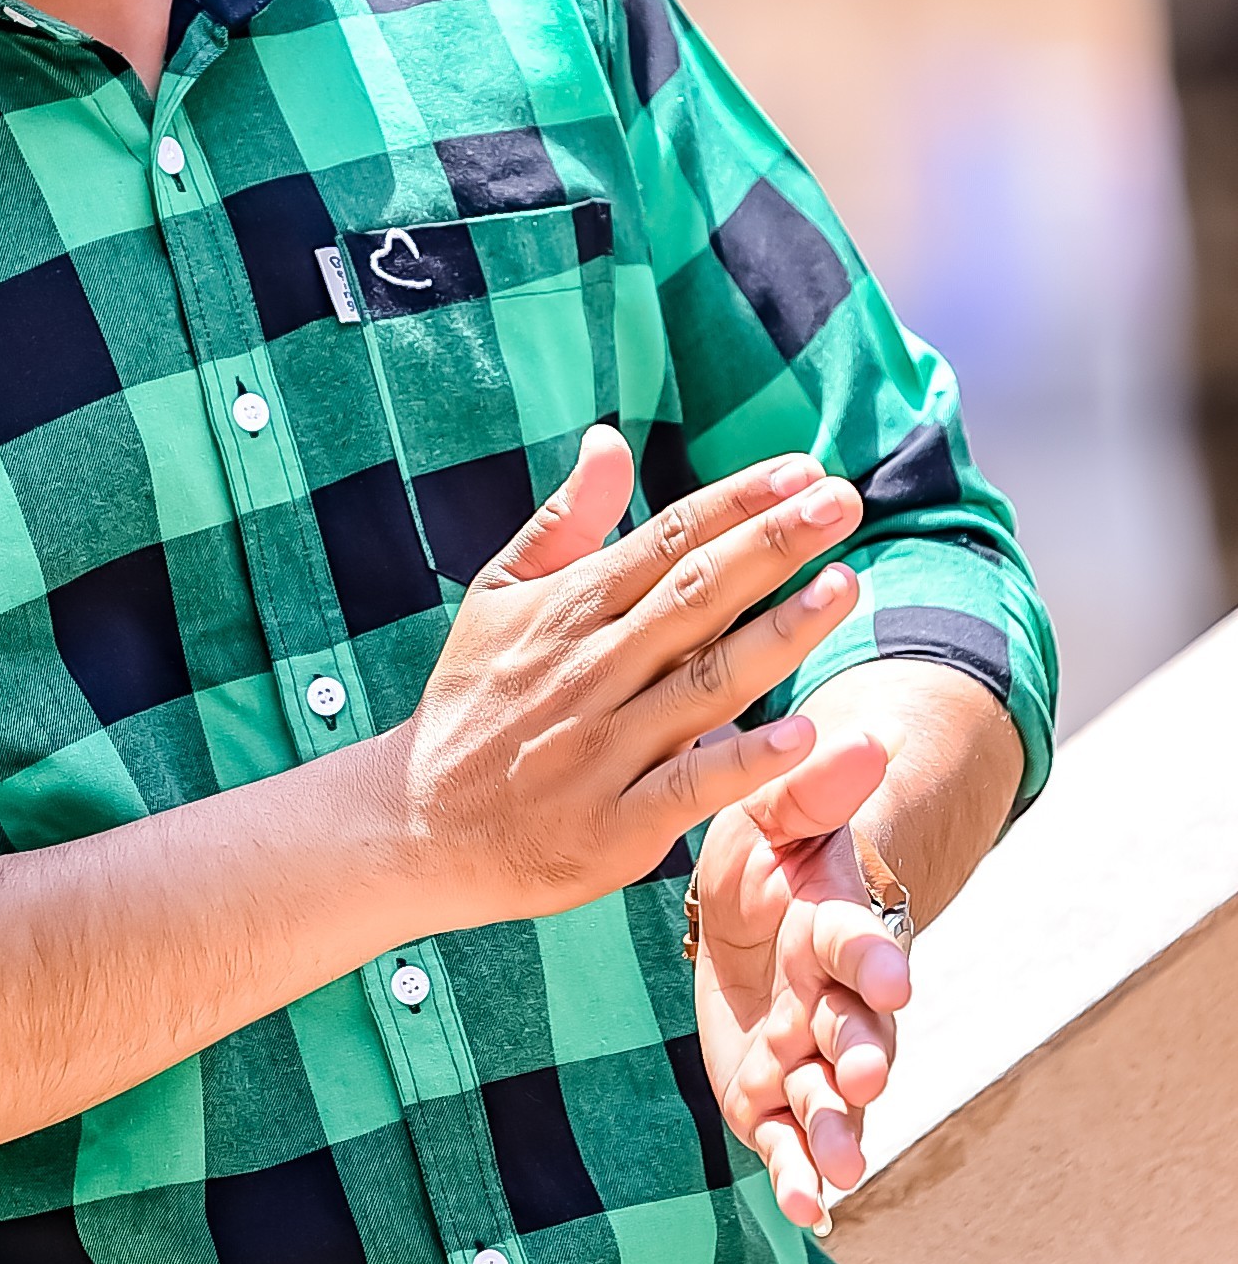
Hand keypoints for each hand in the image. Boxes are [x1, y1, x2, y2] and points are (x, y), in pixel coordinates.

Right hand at [396, 425, 863, 929]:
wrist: (417, 824)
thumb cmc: (472, 701)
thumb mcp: (499, 596)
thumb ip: (565, 521)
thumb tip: (609, 439)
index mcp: (568, 609)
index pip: (666, 540)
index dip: (736, 502)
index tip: (802, 468)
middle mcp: (591, 669)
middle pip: (696, 595)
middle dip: (772, 543)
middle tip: (842, 499)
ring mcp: (605, 748)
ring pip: (708, 681)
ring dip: (781, 633)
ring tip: (846, 586)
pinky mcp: (617, 824)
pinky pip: (692, 785)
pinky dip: (747, 760)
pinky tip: (807, 733)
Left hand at [691, 733, 911, 1227]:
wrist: (753, 900)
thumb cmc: (775, 847)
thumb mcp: (779, 808)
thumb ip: (811, 785)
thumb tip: (859, 738)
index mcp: (834, 922)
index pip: (859, 940)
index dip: (873, 961)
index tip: (889, 980)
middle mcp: (831, 995)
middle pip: (857, 1031)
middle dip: (861, 1056)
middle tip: (859, 1079)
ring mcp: (805, 1049)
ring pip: (830, 1097)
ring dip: (837, 1130)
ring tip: (837, 1167)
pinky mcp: (769, 1091)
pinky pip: (786, 1136)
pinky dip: (798, 1172)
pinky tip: (806, 1205)